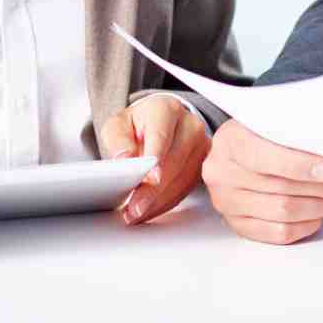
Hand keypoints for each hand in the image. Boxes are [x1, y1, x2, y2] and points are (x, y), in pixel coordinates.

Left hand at [102, 95, 210, 224]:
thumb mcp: (117, 126)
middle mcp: (190, 124)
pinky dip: (167, 202)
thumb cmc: (137, 126)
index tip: (150, 179)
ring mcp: (201, 144)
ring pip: (182, 178)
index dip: (156, 159)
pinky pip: (186, 188)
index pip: (162, 136)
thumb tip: (125, 159)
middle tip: (134, 207)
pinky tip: (150, 209)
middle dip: (153, 189)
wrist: (156, 124)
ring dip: (158, 200)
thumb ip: (118, 141)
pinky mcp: (204, 164)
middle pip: (174, 161)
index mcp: (166, 109)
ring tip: (136, 213)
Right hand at [199, 120, 322, 243]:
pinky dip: (306, 225)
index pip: (264, 156)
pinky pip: (278, 233)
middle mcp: (221, 172)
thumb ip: (300, 130)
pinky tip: (321, 213)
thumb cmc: (266, 133)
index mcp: (230, 140)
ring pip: (283, 212)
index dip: (300, 164)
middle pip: (281, 187)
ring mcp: (226, 201)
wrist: (242, 149)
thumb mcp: (276, 119)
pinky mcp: (237, 223)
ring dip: (322, 206)